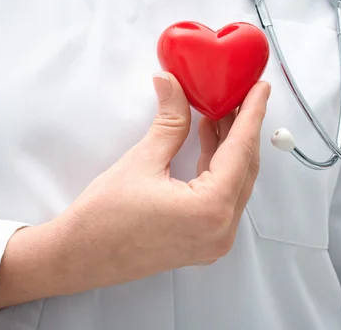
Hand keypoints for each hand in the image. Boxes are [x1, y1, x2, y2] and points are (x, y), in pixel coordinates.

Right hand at [0, 72, 269, 309]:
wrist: (79, 256)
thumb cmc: (103, 218)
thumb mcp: (142, 161)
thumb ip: (169, 120)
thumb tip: (172, 84)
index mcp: (211, 209)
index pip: (241, 150)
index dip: (252, 113)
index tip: (260, 88)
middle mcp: (221, 230)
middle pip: (243, 167)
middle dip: (241, 128)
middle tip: (239, 95)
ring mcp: (213, 240)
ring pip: (233, 182)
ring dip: (228, 147)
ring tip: (220, 112)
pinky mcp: (202, 241)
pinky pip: (221, 197)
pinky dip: (217, 168)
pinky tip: (207, 142)